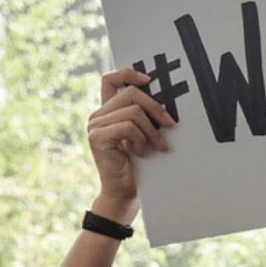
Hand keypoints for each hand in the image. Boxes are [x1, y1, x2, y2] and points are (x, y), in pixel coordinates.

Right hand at [87, 69, 174, 220]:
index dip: (129, 73)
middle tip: (171, 124)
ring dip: (152, 130)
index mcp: (107, 112)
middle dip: (155, 107)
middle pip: (130, 93)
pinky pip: (128, 126)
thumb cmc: (138, 165)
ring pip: (133, 111)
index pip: (110, 79)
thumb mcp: (143, 134)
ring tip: (157, 146)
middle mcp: (97, 116)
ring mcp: (95, 126)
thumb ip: (143, 115)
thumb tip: (164, 99)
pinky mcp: (97, 137)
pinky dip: (142, 139)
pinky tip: (142, 152)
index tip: (149, 80)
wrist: (124, 193)